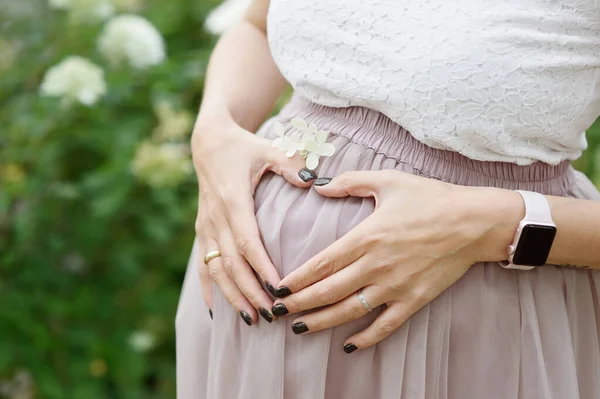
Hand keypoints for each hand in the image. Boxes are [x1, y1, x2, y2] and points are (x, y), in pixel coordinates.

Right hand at [193, 116, 313, 324]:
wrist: (209, 143)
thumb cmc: (243, 147)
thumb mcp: (267, 148)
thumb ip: (290, 164)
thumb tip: (314, 180)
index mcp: (233, 199)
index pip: (247, 241)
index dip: (261, 268)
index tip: (278, 290)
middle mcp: (216, 218)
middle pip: (232, 263)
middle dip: (250, 292)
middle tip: (271, 314)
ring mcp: (206, 227)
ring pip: (215, 270)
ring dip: (232, 296)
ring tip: (251, 319)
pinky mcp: (202, 232)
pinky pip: (203, 266)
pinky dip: (209, 289)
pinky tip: (216, 312)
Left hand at [271, 170, 521, 350]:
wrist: (474, 222)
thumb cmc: (430, 198)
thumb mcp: (388, 181)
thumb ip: (350, 182)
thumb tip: (318, 185)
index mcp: (367, 237)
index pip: (321, 264)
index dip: (296, 279)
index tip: (277, 288)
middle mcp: (377, 266)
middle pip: (328, 291)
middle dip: (299, 304)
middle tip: (277, 312)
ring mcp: (395, 287)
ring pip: (350, 311)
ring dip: (321, 322)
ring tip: (299, 329)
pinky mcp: (414, 300)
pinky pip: (385, 326)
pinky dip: (366, 338)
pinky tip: (348, 346)